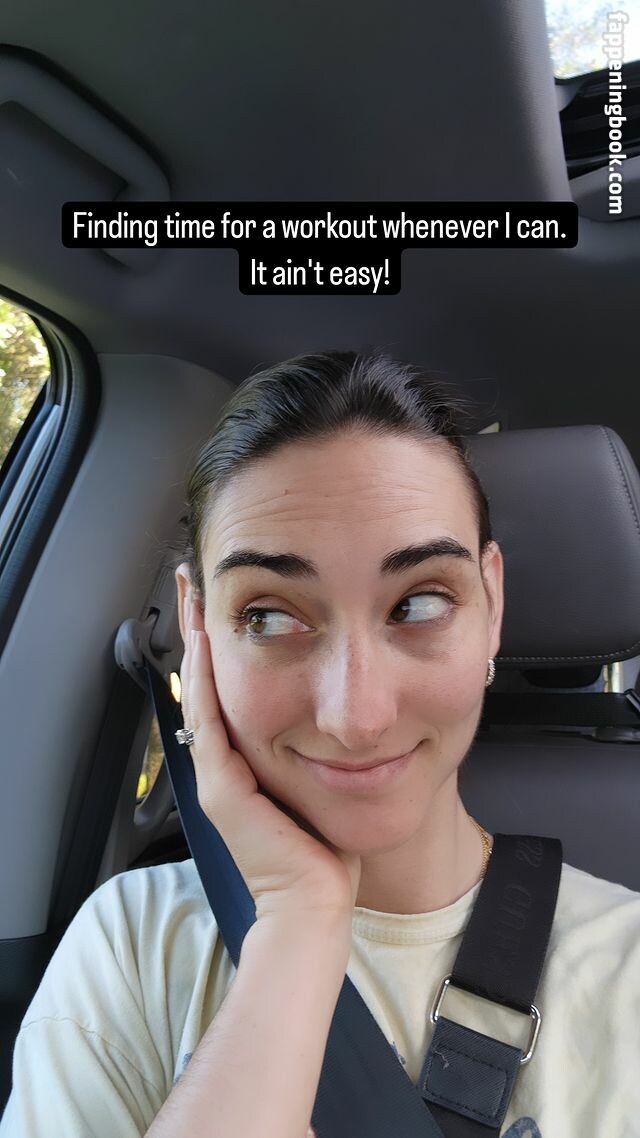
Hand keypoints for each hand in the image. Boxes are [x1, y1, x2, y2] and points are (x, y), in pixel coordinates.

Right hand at [180, 591, 361, 924]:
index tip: (224, 595)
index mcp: (247, 759)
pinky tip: (206, 642)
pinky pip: (211, 722)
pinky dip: (206, 680)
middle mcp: (223, 762)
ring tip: (193, 595)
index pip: (227, 685)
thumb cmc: (327, 850)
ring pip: (201, 692)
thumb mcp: (327, 780)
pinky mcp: (221, 790)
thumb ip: (322, 745)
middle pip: (205, 680)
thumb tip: (347, 713)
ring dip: (197, 640)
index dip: (221, 640)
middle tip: (194, 578)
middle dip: (200, 626)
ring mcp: (217, 775)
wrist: (318, 903)